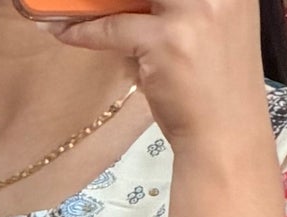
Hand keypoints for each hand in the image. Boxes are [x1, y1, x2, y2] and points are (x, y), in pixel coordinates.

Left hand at [34, 0, 274, 155]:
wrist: (225, 134)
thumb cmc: (215, 84)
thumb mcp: (209, 27)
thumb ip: (180, 6)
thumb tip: (126, 2)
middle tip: (86, 0)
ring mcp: (192, 11)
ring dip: (93, 1)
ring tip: (64, 4)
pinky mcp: (165, 41)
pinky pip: (113, 27)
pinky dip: (83, 30)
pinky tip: (61, 30)